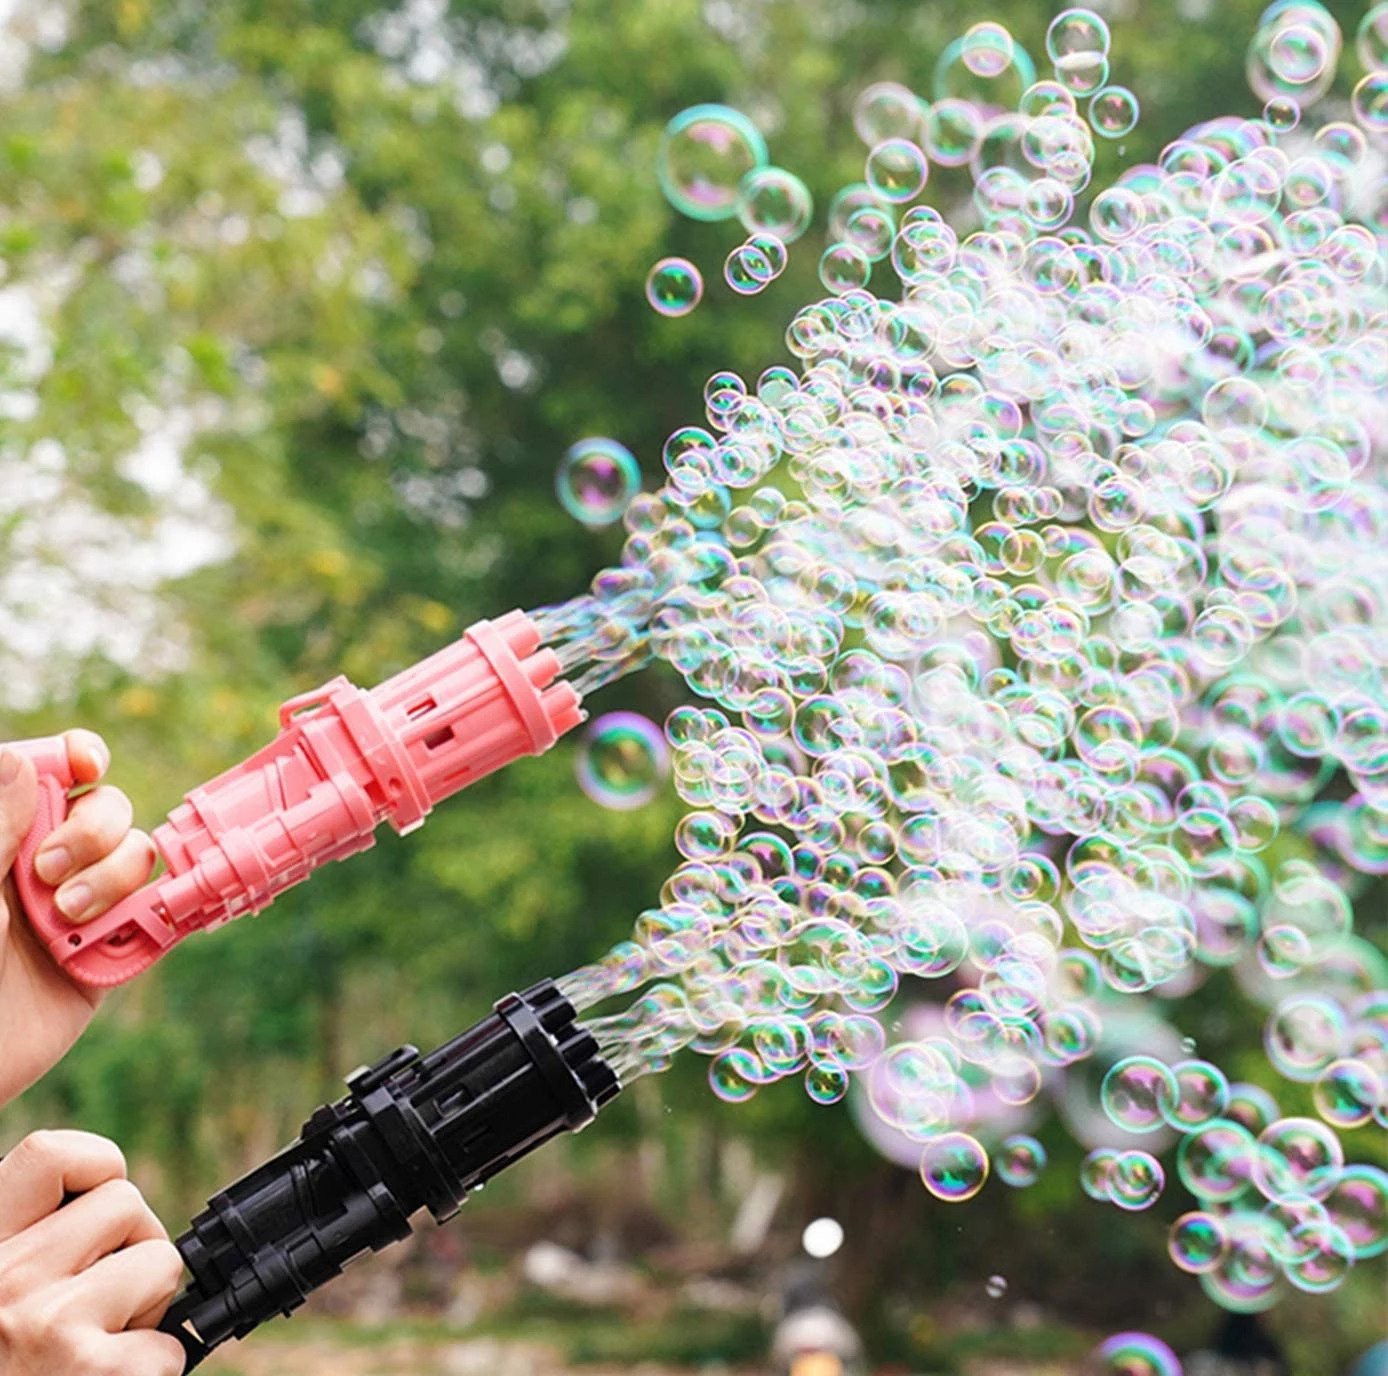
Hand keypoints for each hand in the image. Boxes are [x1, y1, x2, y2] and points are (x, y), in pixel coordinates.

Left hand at [0, 734, 157, 1105]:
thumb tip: (24, 759)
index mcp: (4, 838)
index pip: (51, 774)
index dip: (77, 756)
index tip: (85, 764)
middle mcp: (42, 865)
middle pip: (108, 808)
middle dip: (93, 831)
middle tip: (47, 873)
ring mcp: (78, 909)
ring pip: (137, 858)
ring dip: (113, 880)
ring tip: (66, 920)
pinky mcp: (106, 955)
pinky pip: (155, 920)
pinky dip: (150, 921)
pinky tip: (112, 938)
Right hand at [0, 1131, 184, 1375]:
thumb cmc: (5, 1356)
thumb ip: (26, 1239)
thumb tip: (104, 1187)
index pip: (52, 1154)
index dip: (96, 1167)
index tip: (93, 1199)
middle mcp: (0, 1280)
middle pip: (126, 1203)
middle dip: (130, 1248)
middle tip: (93, 1304)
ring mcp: (46, 1325)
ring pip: (159, 1261)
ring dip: (147, 1305)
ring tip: (94, 1349)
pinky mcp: (91, 1373)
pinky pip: (171, 1341)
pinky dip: (154, 1368)